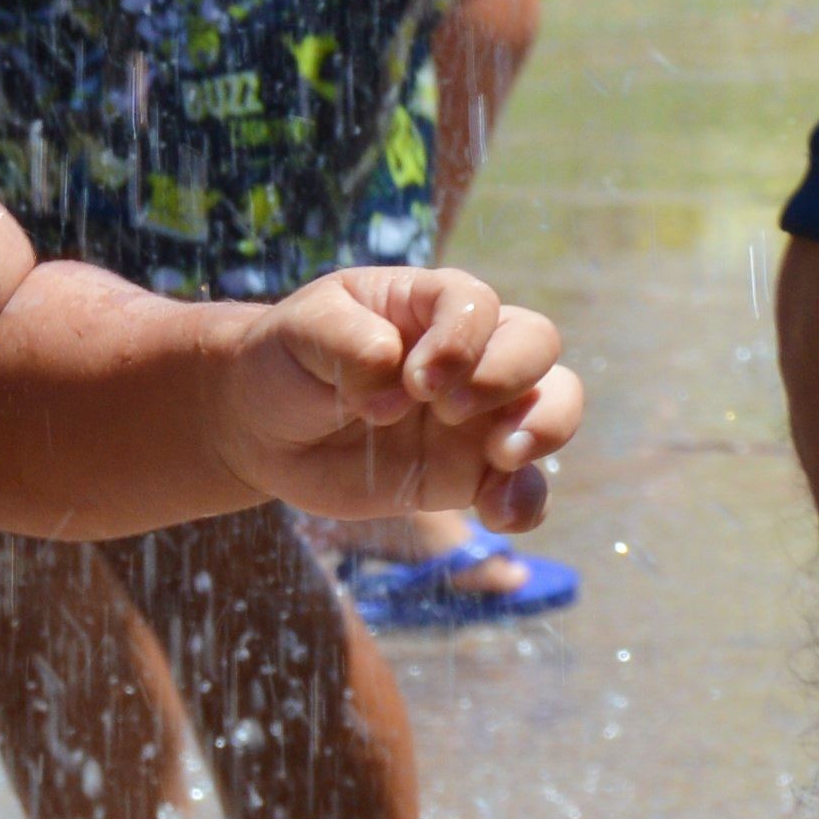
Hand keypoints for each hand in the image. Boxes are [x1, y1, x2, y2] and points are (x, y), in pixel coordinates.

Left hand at [221, 265, 582, 531]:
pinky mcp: (469, 473)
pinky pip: (524, 486)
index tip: (413, 380)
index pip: (476, 303)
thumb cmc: (288, 358)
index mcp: (428, 304)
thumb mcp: (302, 331)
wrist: (265, 427)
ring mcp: (475, 415)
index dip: (460, 340)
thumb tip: (394, 381)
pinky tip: (497, 515)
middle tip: (446, 410)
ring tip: (501, 457)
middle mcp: (467, 352)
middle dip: (508, 376)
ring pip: (553, 405)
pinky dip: (527, 500)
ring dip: (545, 427)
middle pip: (536, 342)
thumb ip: (347, 342)